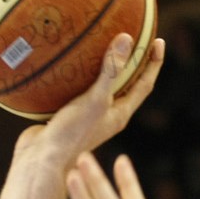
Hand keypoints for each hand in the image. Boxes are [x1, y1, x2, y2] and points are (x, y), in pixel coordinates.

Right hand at [14, 35, 165, 167]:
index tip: (158, 41)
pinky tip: (63, 62)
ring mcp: (86, 116)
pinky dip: (74, 75)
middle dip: (131, 62)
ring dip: (101, 67)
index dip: (153, 63)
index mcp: (119, 114)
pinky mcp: (66, 115)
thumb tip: (126, 39)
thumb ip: (111, 71)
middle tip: (135, 37)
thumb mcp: (95, 100)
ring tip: (100, 44)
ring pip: (99, 87)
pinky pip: (74, 90)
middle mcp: (106, 115)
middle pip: (125, 85)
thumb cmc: (71, 134)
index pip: (144, 85)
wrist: (41, 160)